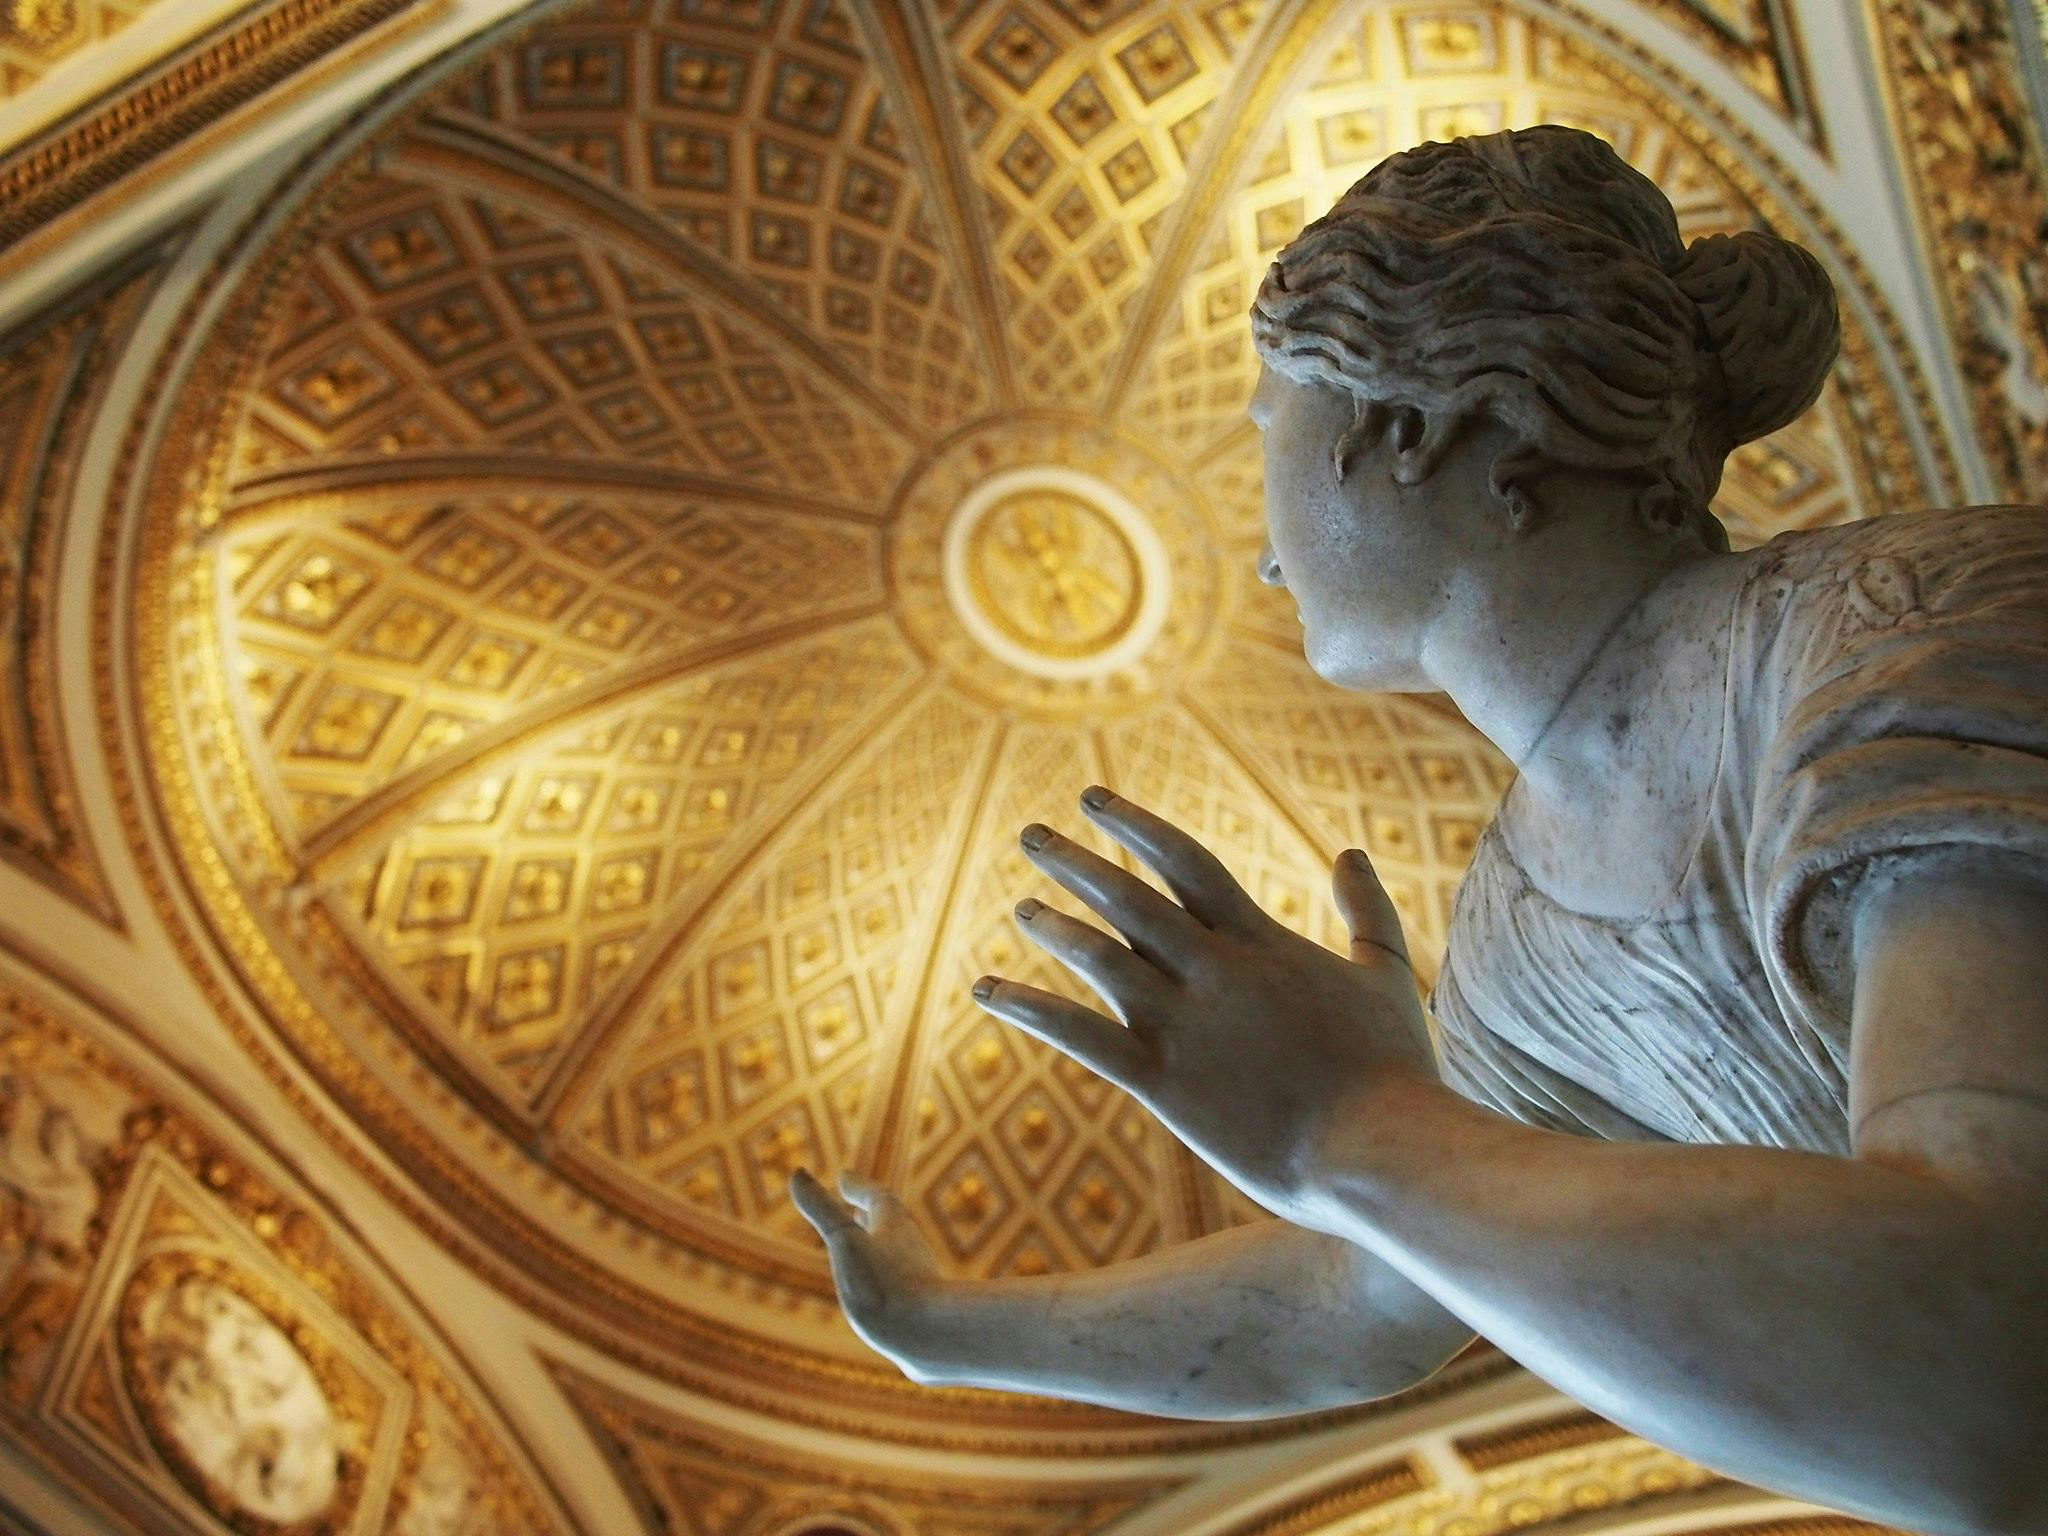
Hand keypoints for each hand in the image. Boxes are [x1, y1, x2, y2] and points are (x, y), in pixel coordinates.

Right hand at [789, 1168, 953, 1383]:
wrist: (932, 1337)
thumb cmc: (886, 1286)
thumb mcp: (845, 1242)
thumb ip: (822, 1210)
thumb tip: (796, 1173)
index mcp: (893, 1227)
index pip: (878, 1198)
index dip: (858, 1187)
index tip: (843, 1177)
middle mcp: (910, 1250)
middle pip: (891, 1224)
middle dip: (871, 1214)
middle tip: (858, 1205)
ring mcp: (918, 1282)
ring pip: (898, 1255)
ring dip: (879, 1245)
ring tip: (867, 1244)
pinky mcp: (920, 1312)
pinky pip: (903, 1288)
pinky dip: (887, 1280)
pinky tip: (883, 1299)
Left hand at [979, 785, 1436, 1226]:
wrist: (1380, 1152)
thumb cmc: (1394, 1072)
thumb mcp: (1387, 973)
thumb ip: (1368, 908)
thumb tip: (1352, 851)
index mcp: (1262, 941)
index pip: (1185, 862)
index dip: (1135, 826)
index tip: (1094, 799)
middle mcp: (1214, 970)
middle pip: (1130, 898)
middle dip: (1076, 861)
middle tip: (1032, 834)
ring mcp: (1185, 1025)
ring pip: (1100, 957)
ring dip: (1054, 927)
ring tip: (1023, 907)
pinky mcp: (1163, 1083)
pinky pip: (1079, 1036)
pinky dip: (1028, 1008)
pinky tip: (987, 990)